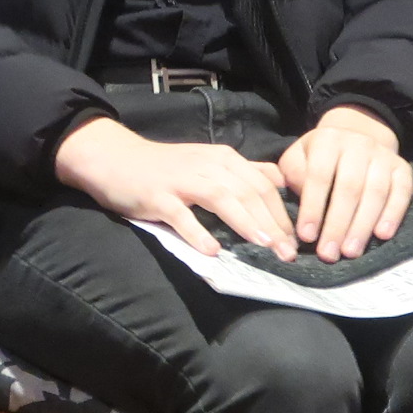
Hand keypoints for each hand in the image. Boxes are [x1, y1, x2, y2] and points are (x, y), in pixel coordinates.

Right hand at [54, 115, 295, 257]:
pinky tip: (212, 251)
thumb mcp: (209, 163)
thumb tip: (279, 183)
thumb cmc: (166, 167)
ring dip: (246, 224)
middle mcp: (208, 166)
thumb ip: (243, 172)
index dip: (283, 213)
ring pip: (221, 199)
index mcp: (224, 159)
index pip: (263, 185)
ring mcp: (182, 180)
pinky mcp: (158, 196)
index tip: (296, 241)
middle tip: (287, 254)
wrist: (116, 158)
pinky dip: (198, 233)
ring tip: (263, 247)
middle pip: (248, 193)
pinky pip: (181, 216)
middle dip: (273, 224)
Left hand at [274, 105, 412, 262]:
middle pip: (350, 187)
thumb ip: (293, 177)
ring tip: (351, 252)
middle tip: (329, 253)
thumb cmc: (319, 158)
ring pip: (376, 192)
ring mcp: (383, 155)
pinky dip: (393, 214)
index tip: (306, 236)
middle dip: (338, 224)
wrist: (357, 136)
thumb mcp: (298, 159)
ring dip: (363, 225)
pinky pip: (402, 192)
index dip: (313, 207)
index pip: (319, 176)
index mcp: (327, 140)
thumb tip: (296, 207)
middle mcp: (358, 144)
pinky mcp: (402, 168)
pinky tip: (382, 235)